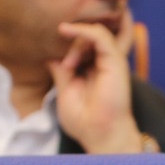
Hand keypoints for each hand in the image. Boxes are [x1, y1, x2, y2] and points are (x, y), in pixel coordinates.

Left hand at [49, 11, 140, 153]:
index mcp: (95, 69)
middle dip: (72, 37)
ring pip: (95, 30)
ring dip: (76, 38)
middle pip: (91, 34)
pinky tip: (67, 33)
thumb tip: (49, 57)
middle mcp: (105, 62)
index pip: (85, 43)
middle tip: (62, 59)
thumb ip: (60, 72)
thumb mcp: (65, 90)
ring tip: (68, 62)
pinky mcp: (115, 61)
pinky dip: (82, 31)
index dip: (67, 42)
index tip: (53, 57)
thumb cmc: (85, 120)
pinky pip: (99, 35)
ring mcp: (111, 61)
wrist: (100, 134)